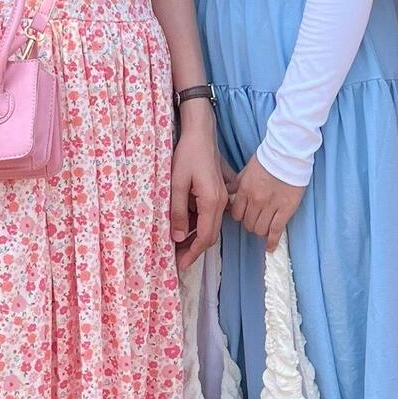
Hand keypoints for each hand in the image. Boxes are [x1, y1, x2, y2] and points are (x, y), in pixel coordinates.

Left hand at [170, 109, 227, 270]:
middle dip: (194, 249)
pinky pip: (208, 215)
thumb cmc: (188, 155)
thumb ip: (178, 212)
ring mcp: (221, 197)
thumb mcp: (177, 183)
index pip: (205, 237)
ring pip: (209, 226)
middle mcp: (221, 203)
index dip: (193, 253)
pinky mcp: (217, 192)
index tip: (180, 265)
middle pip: (209, 235)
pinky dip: (197, 224)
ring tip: (177, 246)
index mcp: (212, 202)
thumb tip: (178, 238)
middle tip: (176, 259)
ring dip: (195, 237)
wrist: (201, 133)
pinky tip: (184, 226)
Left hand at [229, 154, 306, 252]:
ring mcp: (271, 207)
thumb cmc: (268, 159)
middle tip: (256, 219)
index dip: (240, 216)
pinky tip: (270, 247)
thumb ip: (237, 183)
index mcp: (244, 190)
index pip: (237, 214)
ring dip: (261, 229)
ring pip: (260, 229)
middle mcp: (255, 201)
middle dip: (250, 223)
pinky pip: (276, 231)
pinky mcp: (286, 210)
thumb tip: (228, 192)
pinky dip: (272, 242)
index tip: (245, 215)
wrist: (288, 155)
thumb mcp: (247, 169)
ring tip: (265, 225)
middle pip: (248, 223)